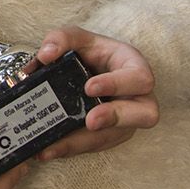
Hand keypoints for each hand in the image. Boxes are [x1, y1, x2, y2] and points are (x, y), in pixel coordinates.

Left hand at [34, 27, 157, 160]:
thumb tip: (45, 55)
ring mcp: (125, 122)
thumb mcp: (79, 38)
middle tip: (90, 122)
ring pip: (113, 137)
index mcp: (135, 69)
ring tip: (52, 147)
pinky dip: (70, 149)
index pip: (139, 78)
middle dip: (115, 119)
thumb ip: (62, 39)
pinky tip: (47, 150)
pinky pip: (93, 146)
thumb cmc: (92, 54)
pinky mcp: (109, 136)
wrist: (90, 70)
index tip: (89, 87)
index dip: (117, 85)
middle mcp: (137, 99)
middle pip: (144, 115)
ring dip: (82, 143)